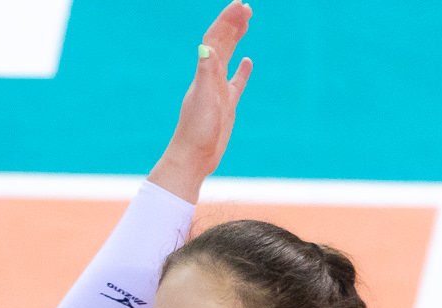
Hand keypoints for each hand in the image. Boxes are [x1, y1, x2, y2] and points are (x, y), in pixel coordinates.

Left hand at [148, 3, 253, 201]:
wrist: (193, 158)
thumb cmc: (197, 130)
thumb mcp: (203, 97)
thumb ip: (206, 71)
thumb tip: (206, 45)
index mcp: (206, 73)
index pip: (215, 39)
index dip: (227, 21)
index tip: (240, 4)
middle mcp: (210, 79)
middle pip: (222, 44)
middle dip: (233, 24)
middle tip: (246, 7)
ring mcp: (218, 91)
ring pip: (229, 58)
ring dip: (236, 39)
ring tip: (246, 22)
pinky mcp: (226, 106)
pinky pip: (236, 83)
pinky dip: (242, 71)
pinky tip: (248, 62)